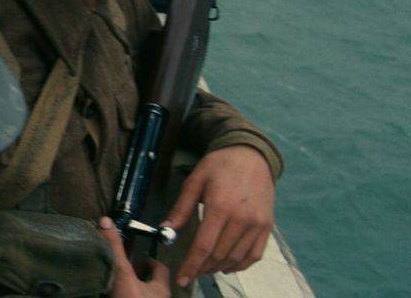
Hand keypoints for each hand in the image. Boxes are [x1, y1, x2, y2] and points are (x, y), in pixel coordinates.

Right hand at [97, 219, 171, 297]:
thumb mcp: (124, 274)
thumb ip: (115, 249)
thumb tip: (105, 221)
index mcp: (161, 288)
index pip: (160, 269)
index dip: (149, 260)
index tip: (135, 253)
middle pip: (147, 282)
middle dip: (135, 274)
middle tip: (117, 265)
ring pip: (137, 292)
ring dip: (126, 286)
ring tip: (109, 278)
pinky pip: (127, 297)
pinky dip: (118, 295)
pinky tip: (106, 292)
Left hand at [164, 145, 275, 285]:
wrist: (251, 155)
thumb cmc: (219, 166)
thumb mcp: (194, 181)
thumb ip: (181, 208)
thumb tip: (166, 230)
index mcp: (220, 207)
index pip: (204, 246)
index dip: (191, 265)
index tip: (182, 278)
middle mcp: (242, 219)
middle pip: (220, 255)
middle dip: (202, 268)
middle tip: (190, 271)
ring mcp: (258, 224)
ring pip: (236, 258)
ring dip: (219, 268)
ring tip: (204, 268)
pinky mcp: (267, 226)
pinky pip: (254, 255)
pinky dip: (240, 265)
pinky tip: (227, 265)